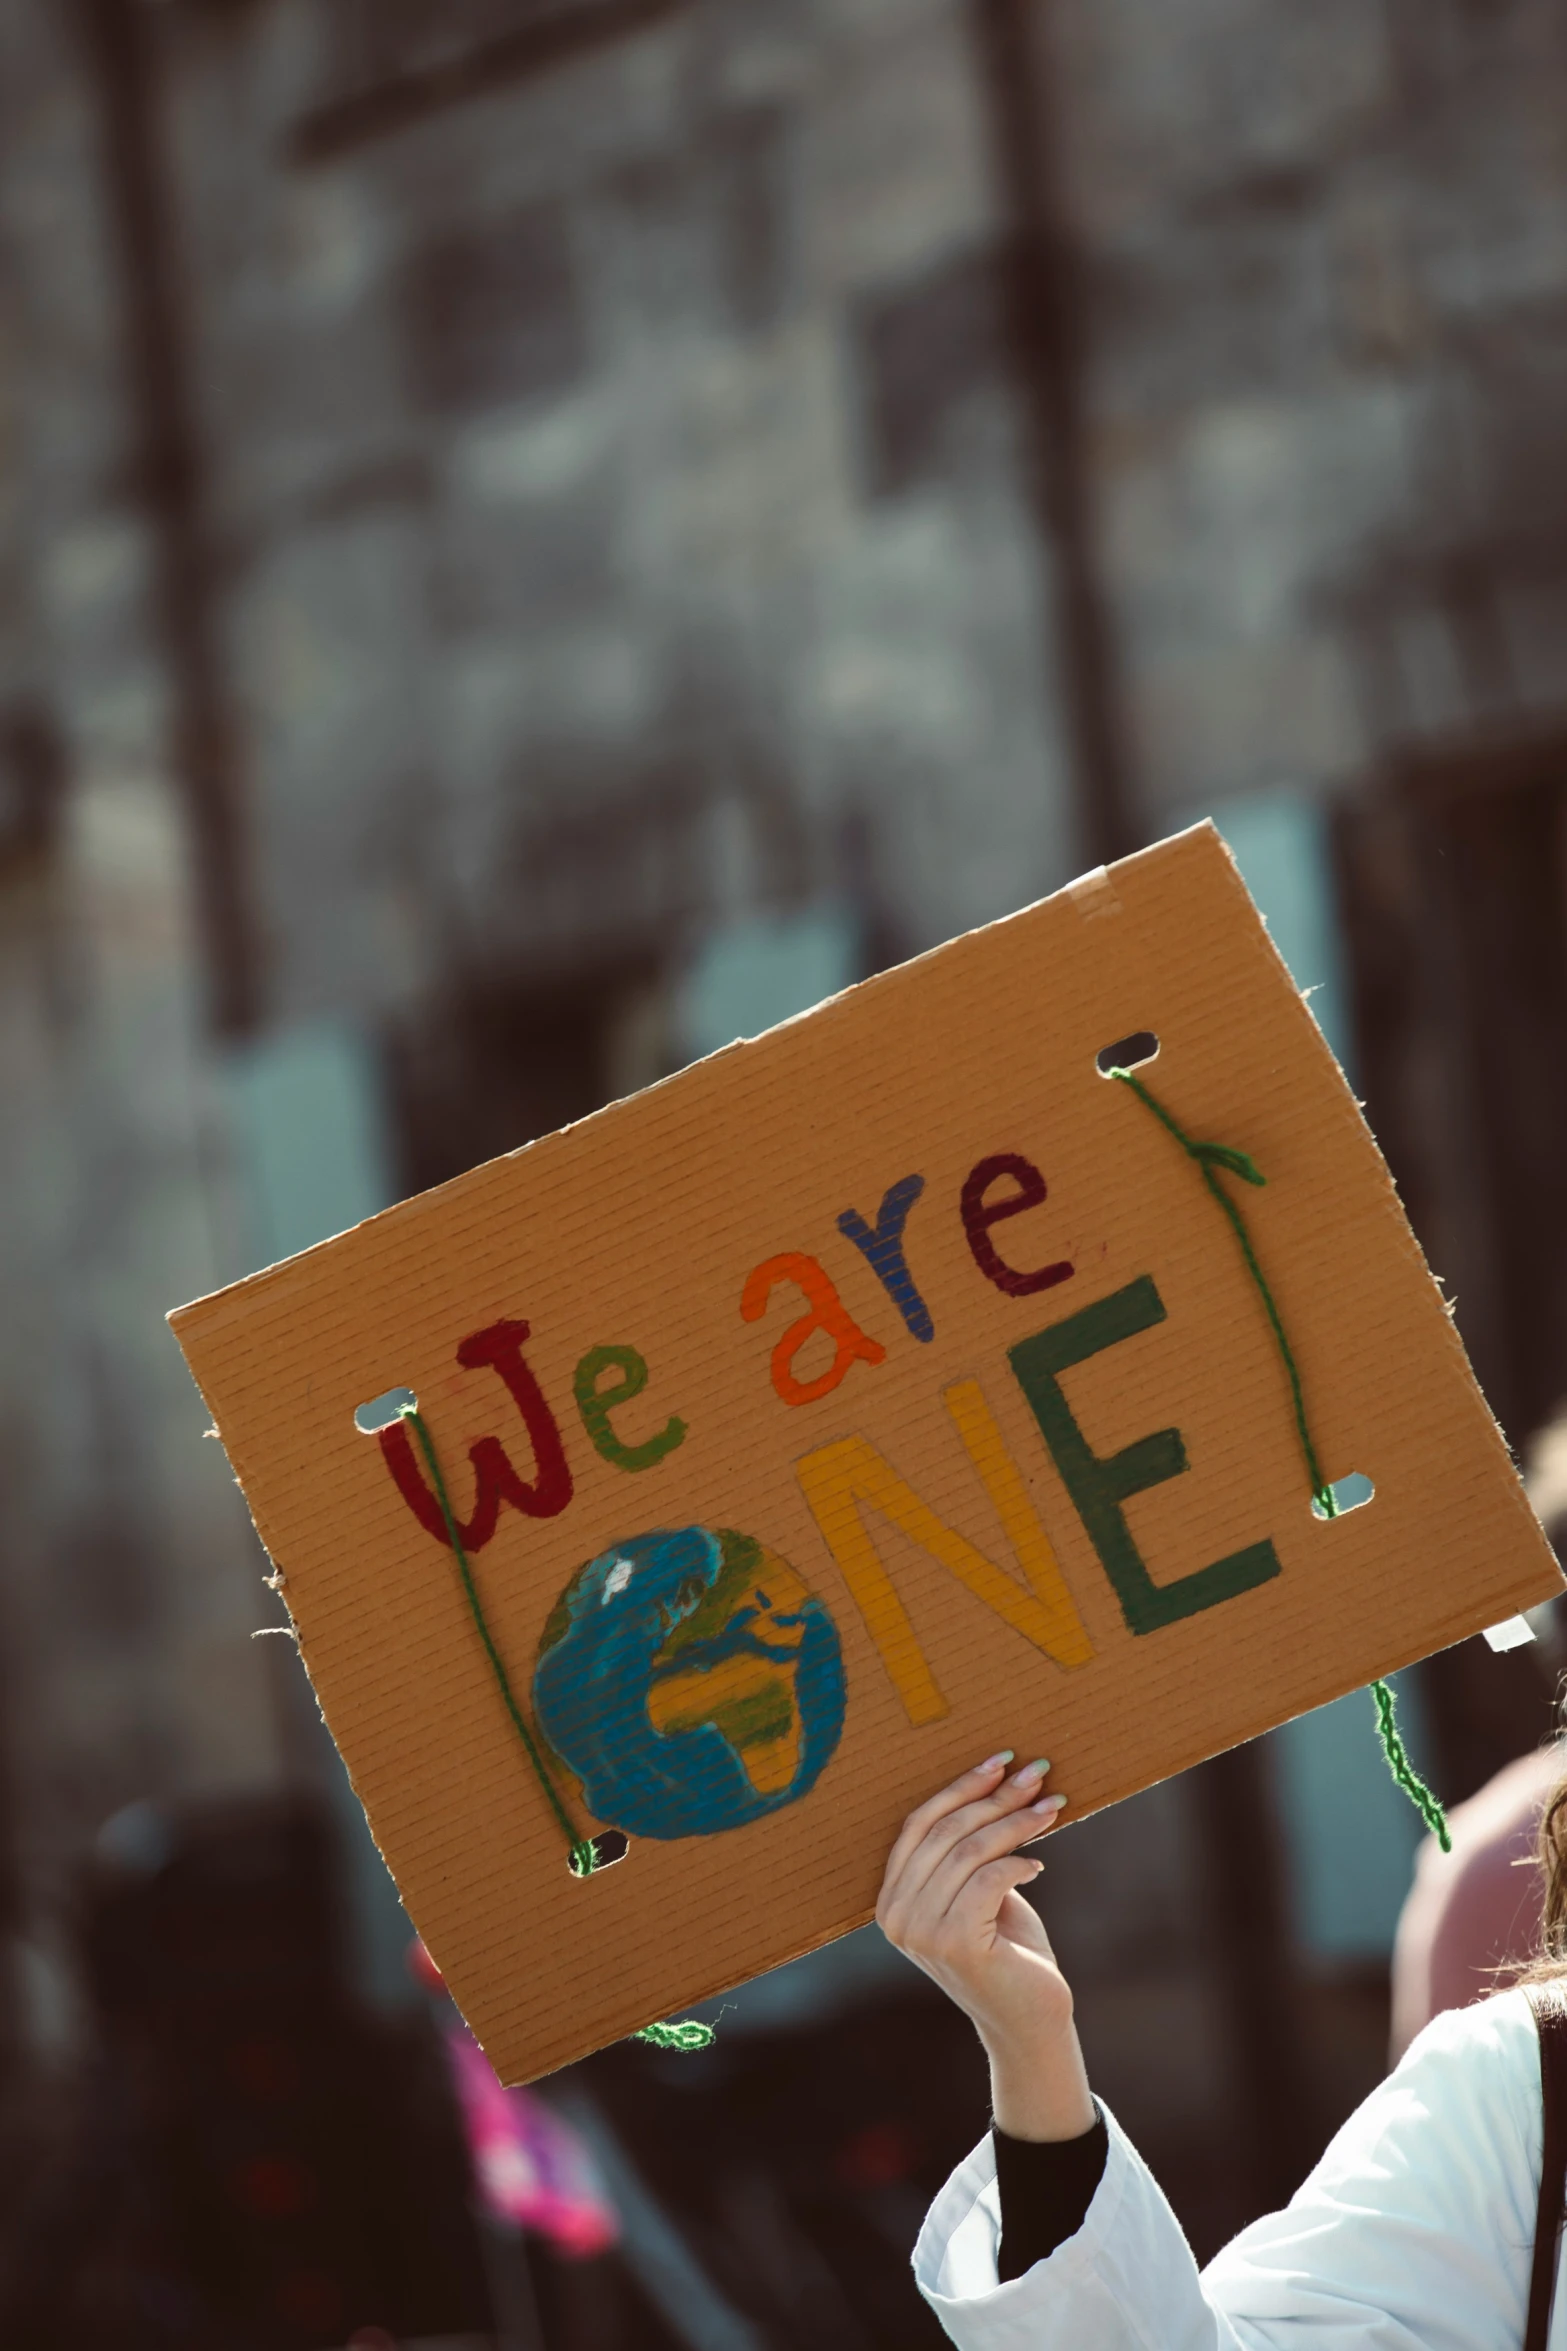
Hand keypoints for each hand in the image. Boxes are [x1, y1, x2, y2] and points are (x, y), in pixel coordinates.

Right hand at [876, 1754, 1094, 2140]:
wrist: (1029, 2020)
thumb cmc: (1009, 1949)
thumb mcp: (980, 1890)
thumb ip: (968, 1848)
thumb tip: (999, 1777)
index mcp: (890, 1899)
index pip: (918, 1823)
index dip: (960, 1786)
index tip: (1001, 1760)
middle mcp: (895, 1916)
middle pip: (945, 1832)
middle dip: (995, 1797)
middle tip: (1036, 1775)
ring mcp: (920, 1933)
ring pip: (968, 1851)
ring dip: (1015, 1822)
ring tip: (1051, 1809)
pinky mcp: (954, 1945)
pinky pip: (987, 1879)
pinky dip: (1017, 1862)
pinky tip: (1039, 1866)